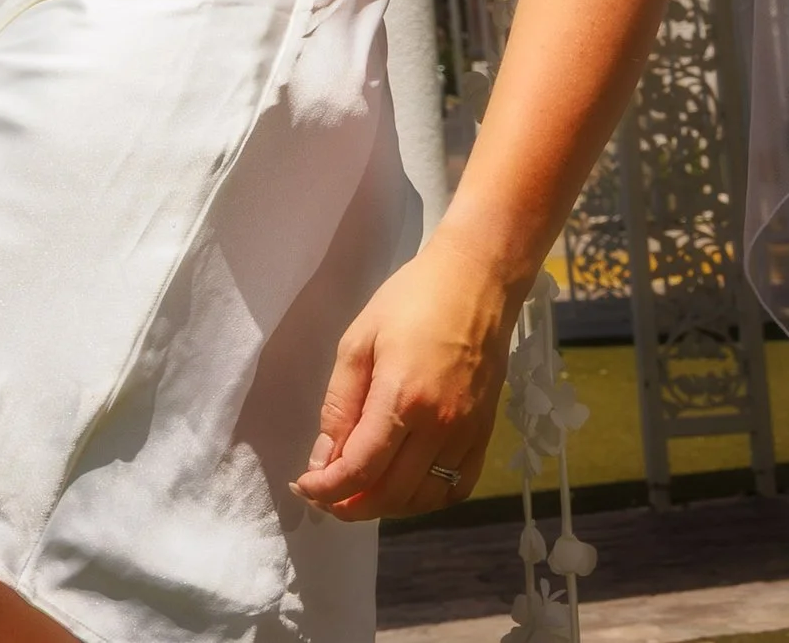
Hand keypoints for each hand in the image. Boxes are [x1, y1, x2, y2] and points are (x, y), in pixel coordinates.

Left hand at [293, 233, 515, 521]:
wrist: (476, 281)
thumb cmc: (411, 299)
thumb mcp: (359, 340)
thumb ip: (340, 404)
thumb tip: (323, 459)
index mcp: (402, 398)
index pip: (360, 469)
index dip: (326, 489)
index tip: (303, 487)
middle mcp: (439, 427)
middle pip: (390, 494)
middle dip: (350, 505)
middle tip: (324, 496)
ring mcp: (466, 435)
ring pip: (422, 499)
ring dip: (385, 507)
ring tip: (358, 493)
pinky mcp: (485, 435)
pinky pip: (455, 489)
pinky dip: (424, 499)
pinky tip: (403, 486)